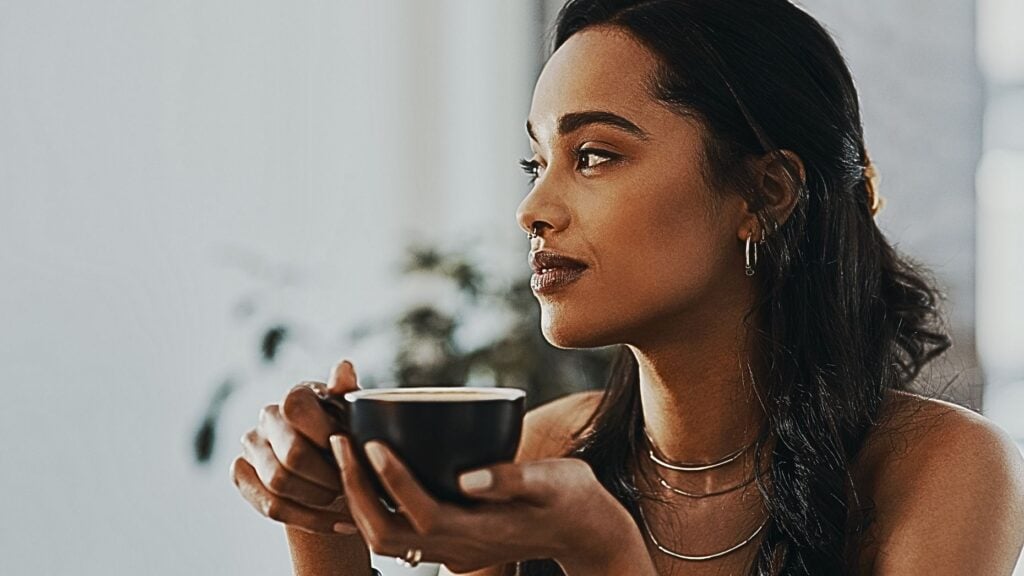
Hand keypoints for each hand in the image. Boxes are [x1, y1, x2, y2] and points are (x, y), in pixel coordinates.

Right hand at [230, 360, 361, 534]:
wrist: (329, 464)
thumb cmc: (347, 433)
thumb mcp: (356, 414)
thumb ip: (348, 393)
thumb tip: (344, 367)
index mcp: (295, 396)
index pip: (297, 410)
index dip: (327, 435)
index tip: (354, 452)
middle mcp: (267, 417)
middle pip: (291, 455)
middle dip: (328, 476)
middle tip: (352, 485)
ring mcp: (250, 447)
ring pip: (279, 484)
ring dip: (319, 499)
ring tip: (346, 501)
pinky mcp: (242, 475)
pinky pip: (272, 507)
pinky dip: (309, 520)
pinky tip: (339, 524)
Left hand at [330, 435, 650, 573]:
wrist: (586, 532)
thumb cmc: (573, 499)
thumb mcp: (554, 482)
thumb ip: (513, 479)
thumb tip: (468, 477)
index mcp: (480, 532)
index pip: (421, 512)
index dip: (390, 480)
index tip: (369, 441)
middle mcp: (458, 548)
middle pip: (386, 533)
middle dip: (356, 489)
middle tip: (340, 441)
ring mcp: (452, 551)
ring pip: (386, 538)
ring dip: (358, 499)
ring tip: (343, 452)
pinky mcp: (451, 543)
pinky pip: (399, 534)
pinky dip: (373, 507)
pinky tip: (362, 478)